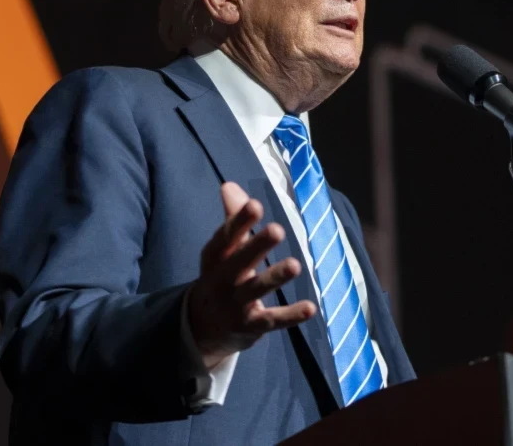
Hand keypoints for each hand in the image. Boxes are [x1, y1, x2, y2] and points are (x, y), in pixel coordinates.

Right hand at [187, 182, 316, 367]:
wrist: (201, 328)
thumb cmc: (220, 276)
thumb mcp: (222, 250)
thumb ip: (232, 219)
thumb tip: (229, 185)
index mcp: (215, 258)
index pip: (225, 238)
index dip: (239, 222)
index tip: (255, 205)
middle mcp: (222, 280)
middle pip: (239, 262)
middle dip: (257, 246)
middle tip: (278, 230)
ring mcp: (235, 305)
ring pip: (256, 289)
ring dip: (275, 277)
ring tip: (295, 265)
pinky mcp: (250, 326)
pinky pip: (272, 320)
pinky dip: (290, 315)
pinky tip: (310, 307)